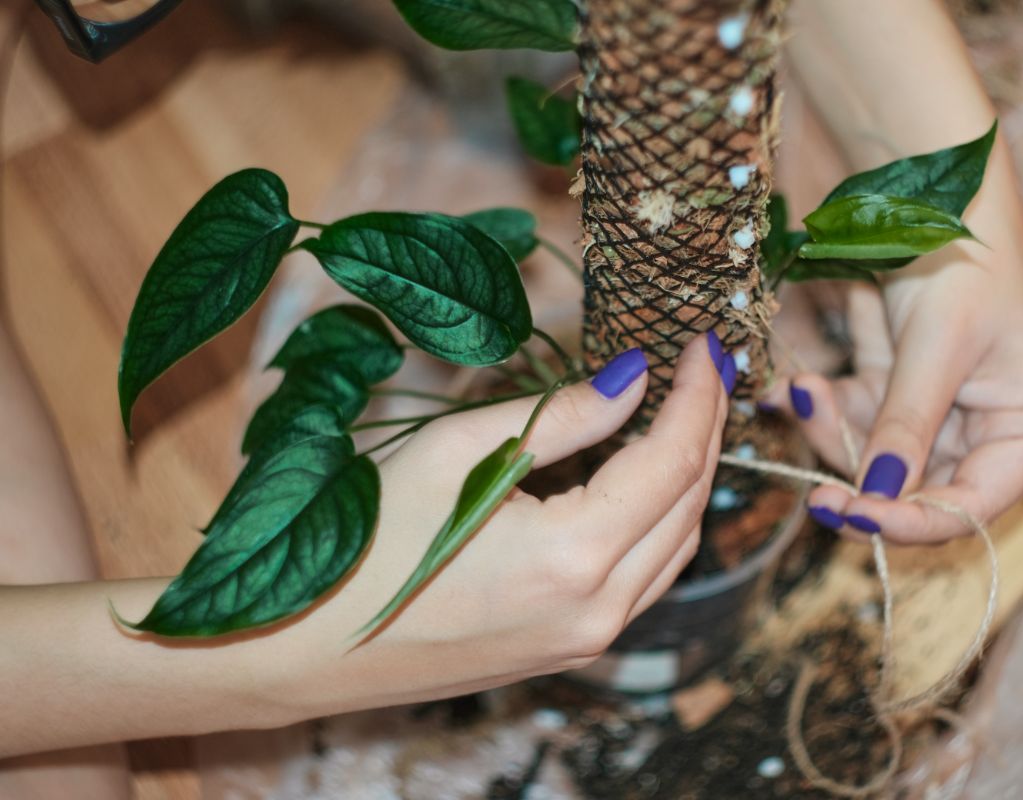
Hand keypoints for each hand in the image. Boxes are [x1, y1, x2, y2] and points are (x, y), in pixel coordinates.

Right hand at [280, 332, 730, 716]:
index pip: (671, 461)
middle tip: (702, 368)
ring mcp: (588, 640)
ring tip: (683, 413)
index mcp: (573, 558)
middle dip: (705, 429)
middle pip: (687, 506)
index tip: (704, 344)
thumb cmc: (366, 541)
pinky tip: (643, 480)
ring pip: (675, 547)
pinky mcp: (570, 648)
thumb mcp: (458, 452)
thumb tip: (632, 378)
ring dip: (688, 477)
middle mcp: (598, 610)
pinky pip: (645, 579)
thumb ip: (561, 416)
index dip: (696, 395)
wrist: (307, 648)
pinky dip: (659, 522)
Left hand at [773, 156, 1022, 544]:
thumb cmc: (963, 254)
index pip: (971, 506)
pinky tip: (798, 387)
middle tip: (813, 487)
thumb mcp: (937, 345)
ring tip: (806, 392)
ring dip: (834, 431)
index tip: (853, 515)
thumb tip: (877, 496)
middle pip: (916, 489)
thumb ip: (905, 424)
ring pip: (875, 457)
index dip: (911, 522)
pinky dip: (823, 406)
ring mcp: (941, 412)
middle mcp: (992, 432)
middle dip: (859, 472)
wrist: (928, 184)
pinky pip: (856, 417)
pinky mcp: (899, 390)